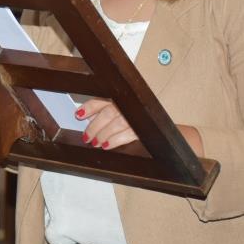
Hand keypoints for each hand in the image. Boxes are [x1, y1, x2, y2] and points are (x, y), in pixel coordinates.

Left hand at [75, 99, 203, 156]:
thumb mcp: (124, 110)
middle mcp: (128, 104)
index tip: (78, 115)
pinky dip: (115, 140)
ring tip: (95, 142)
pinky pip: (126, 134)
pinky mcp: (142, 129)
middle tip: (86, 136)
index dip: (89, 107)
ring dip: (102, 134)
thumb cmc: (140, 118)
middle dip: (94, 126)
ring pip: (115, 124)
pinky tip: (107, 145)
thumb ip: (107, 110)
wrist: (165, 129)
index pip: (102, 99)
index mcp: (122, 97)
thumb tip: (85, 117)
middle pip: (106, 113)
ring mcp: (135, 116)